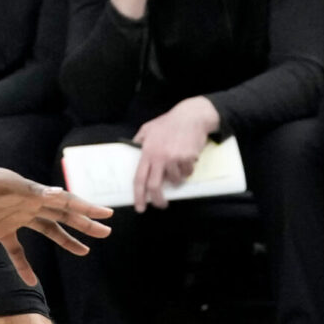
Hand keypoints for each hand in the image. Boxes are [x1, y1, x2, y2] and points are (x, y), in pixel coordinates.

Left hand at [0, 163, 112, 286]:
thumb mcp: (10, 186)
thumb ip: (34, 192)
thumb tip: (60, 194)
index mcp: (35, 194)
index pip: (67, 202)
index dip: (87, 209)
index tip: (107, 215)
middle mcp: (29, 205)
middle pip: (62, 216)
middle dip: (84, 225)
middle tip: (105, 233)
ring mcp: (15, 218)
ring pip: (46, 230)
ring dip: (65, 240)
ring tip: (83, 252)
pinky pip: (15, 251)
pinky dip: (23, 265)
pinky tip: (31, 281)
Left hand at [130, 97, 220, 212]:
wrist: (191, 116)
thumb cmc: (168, 123)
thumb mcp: (147, 129)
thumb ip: (139, 141)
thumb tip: (132, 151)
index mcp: (147, 152)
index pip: (139, 178)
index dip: (139, 195)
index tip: (140, 207)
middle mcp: (160, 157)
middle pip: (155, 186)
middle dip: (158, 199)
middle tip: (160, 204)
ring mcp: (175, 158)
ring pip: (175, 180)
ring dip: (177, 178)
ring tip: (177, 166)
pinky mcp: (189, 158)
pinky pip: (188, 172)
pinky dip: (187, 169)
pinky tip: (187, 158)